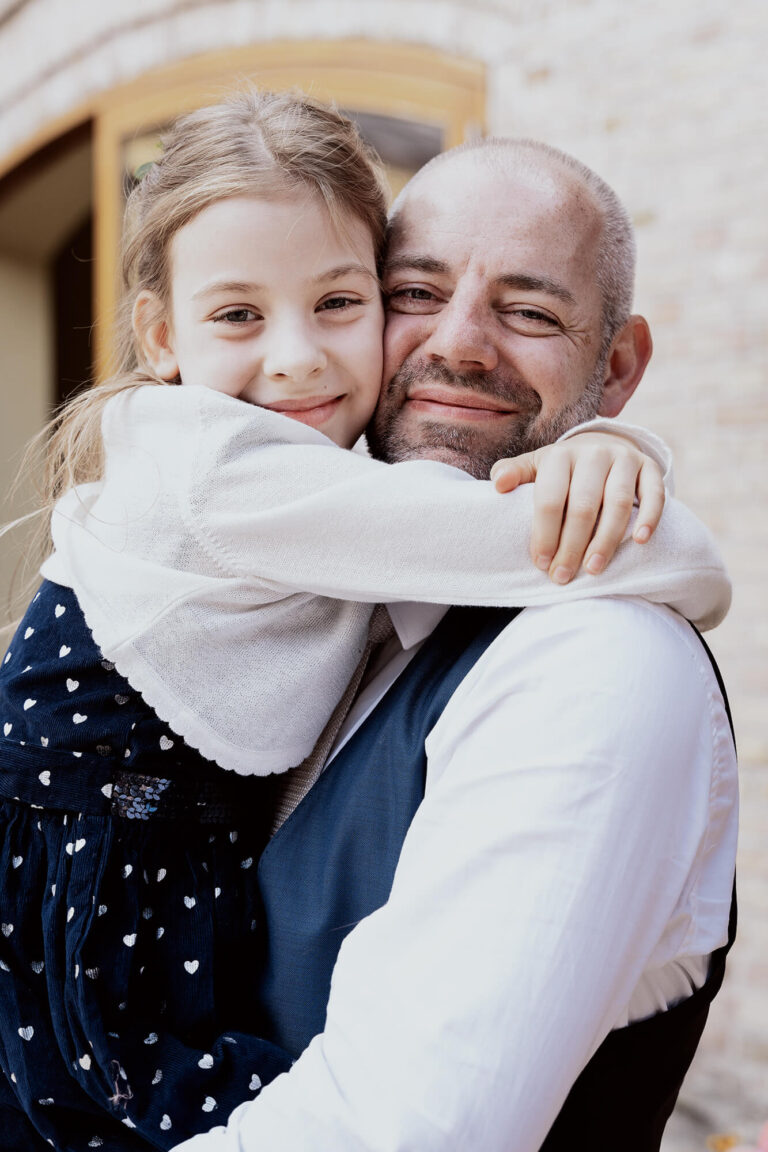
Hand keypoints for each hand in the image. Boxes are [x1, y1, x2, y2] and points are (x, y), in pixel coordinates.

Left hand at [489, 433, 664, 583]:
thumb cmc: (561, 471)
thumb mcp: (535, 468)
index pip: (549, 498)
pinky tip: (639, 542)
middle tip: (563, 576)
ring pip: (618, 503)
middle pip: (583, 505)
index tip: (541, 563)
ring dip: (606, 540)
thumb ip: (514, 474)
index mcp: (559, 455)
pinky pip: (654, 493)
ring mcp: (624, 459)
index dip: (544, 533)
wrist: (601, 446)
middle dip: (571, 545)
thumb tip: (498, 485)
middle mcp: (593, 454)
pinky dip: (649, 517)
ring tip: (594, 569)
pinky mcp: (649, 467)